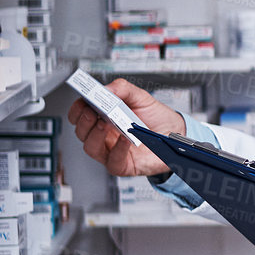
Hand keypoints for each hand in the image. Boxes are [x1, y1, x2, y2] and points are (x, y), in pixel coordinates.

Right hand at [66, 78, 186, 177]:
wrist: (177, 133)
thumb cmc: (156, 117)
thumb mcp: (141, 97)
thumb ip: (123, 89)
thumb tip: (106, 88)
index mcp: (103, 118)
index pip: (80, 116)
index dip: (77, 109)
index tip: (82, 101)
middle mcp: (104, 136)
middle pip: (82, 132)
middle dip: (84, 121)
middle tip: (92, 111)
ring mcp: (111, 152)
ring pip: (91, 148)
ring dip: (95, 135)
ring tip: (105, 123)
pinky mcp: (123, 166)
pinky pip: (113, 161)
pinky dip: (117, 149)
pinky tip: (125, 138)